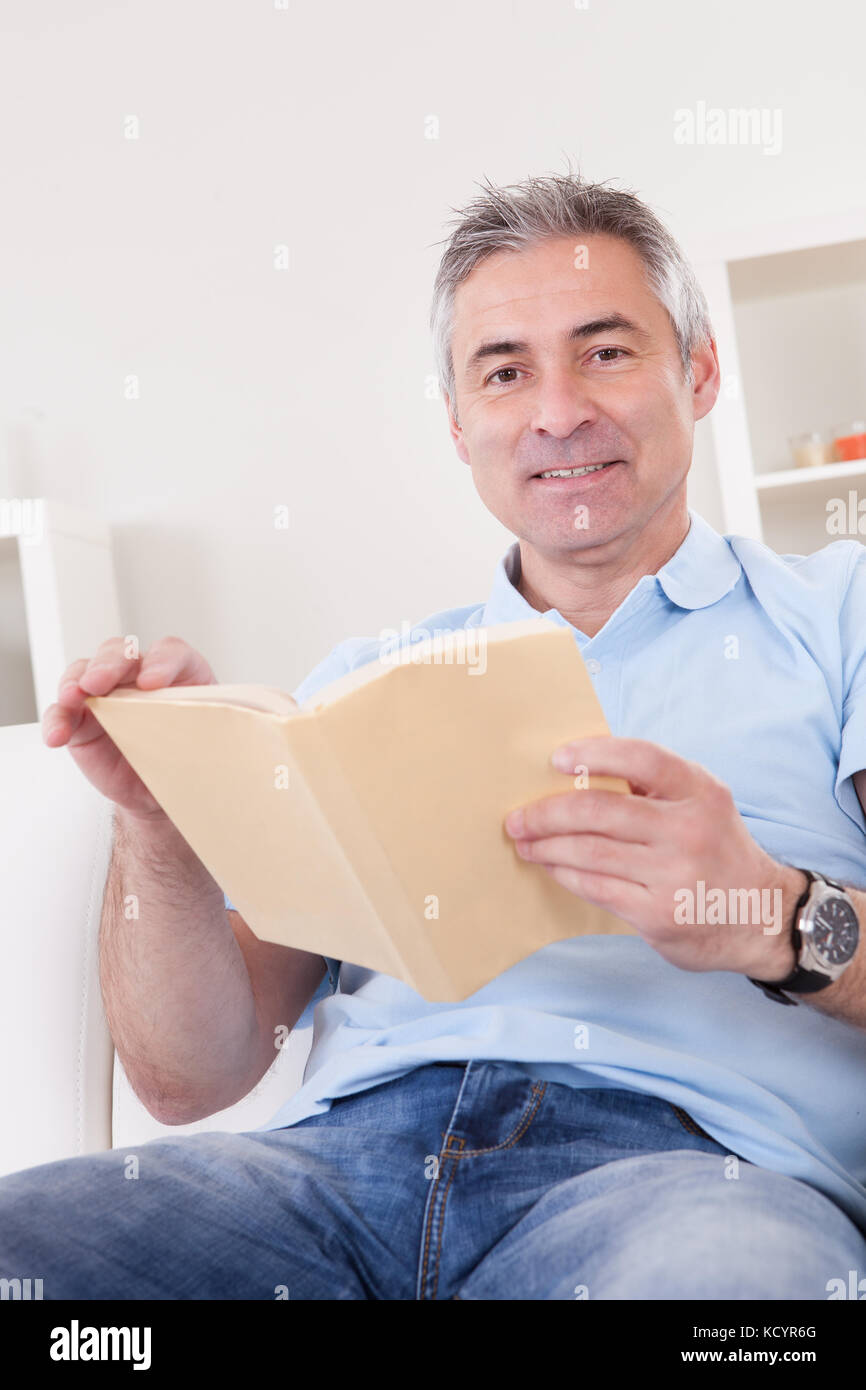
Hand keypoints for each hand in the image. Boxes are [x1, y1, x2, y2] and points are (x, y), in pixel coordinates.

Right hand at [42, 636, 216, 822]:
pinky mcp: (81, 720)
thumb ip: (206, 722)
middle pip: (120, 653)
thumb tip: (216, 726)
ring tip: (73, 697)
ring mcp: (105, 695)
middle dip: (109, 664)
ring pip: (84, 673)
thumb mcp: (206, 738)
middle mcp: (137, 675)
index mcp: (178, 672)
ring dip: (75, 682)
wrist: (165, 789)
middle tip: (101, 682)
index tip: (154, 683)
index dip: (162, 662)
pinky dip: (56, 721)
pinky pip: (62, 713)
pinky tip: (57, 736)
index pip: (170, 652)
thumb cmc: (189, 756)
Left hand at [503, 735, 801, 979]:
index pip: (643, 758)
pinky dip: (564, 872)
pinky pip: (595, 886)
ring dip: (546, 845)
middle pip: (600, 810)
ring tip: (524, 841)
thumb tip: (576, 772)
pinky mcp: (658, 913)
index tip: (555, 759)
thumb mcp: (702, 804)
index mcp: (701, 792)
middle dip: (548, 812)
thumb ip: (654, 787)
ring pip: (589, 851)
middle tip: (517, 817)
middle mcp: (690, 830)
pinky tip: (550, 865)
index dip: (594, 753)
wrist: (761, 918)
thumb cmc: (715, 850)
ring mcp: (674, 874)